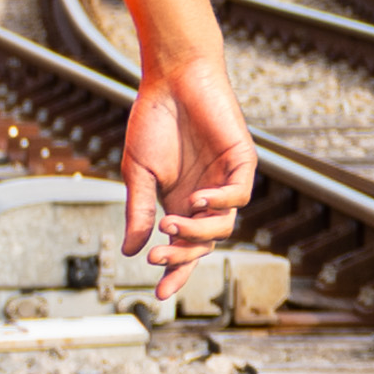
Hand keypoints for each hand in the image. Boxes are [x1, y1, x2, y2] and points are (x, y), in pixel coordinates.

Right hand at [119, 58, 259, 278]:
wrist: (171, 79)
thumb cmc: (154, 121)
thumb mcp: (139, 173)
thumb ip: (138, 212)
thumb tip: (131, 252)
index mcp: (181, 203)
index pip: (183, 248)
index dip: (174, 271)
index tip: (158, 295)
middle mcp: (206, 198)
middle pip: (203, 244)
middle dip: (181, 257)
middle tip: (158, 258)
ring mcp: (226, 181)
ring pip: (224, 225)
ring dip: (198, 232)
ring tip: (172, 225)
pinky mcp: (242, 162)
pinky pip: (240, 195)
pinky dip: (220, 203)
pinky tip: (197, 200)